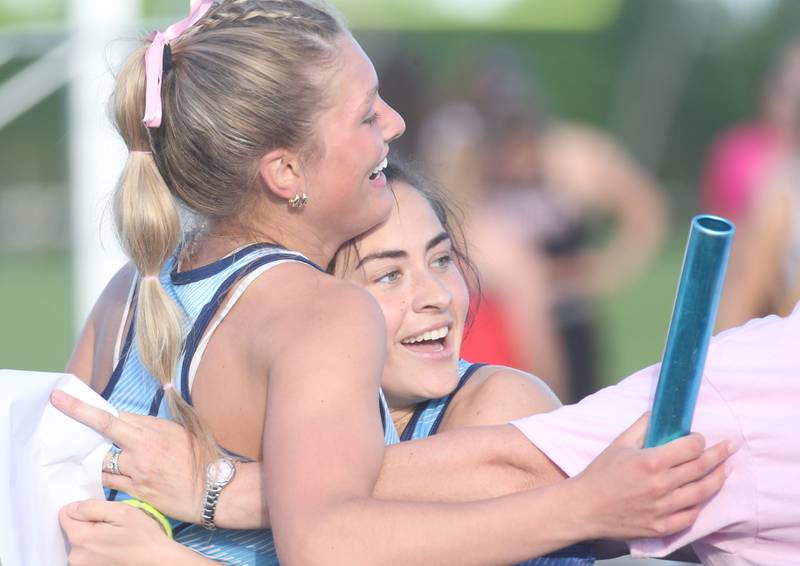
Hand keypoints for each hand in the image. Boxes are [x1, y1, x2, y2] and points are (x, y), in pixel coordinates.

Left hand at [51, 389, 203, 522]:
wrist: (213, 489)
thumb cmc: (201, 458)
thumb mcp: (182, 431)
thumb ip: (153, 425)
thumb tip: (131, 419)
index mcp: (154, 429)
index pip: (113, 416)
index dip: (87, 408)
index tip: (63, 398)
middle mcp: (142, 448)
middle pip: (103, 430)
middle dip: (79, 418)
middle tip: (59, 407)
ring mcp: (137, 471)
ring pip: (101, 460)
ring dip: (92, 454)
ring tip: (87, 451)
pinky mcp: (136, 491)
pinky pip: (109, 482)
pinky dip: (102, 475)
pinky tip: (99, 472)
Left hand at [59, 500, 184, 565]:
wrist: (157, 561)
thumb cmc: (142, 536)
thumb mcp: (122, 512)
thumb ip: (92, 507)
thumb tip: (73, 507)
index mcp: (81, 537)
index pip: (65, 513)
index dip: (82, 508)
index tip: (100, 511)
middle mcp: (75, 555)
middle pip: (72, 528)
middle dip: (88, 523)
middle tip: (112, 524)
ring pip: (80, 541)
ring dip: (93, 536)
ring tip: (114, 536)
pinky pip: (86, 552)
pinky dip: (96, 548)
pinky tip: (113, 547)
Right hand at [573, 412, 731, 539]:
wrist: (585, 508)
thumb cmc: (600, 474)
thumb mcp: (619, 444)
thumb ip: (642, 427)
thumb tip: (659, 413)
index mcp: (651, 462)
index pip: (691, 448)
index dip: (699, 441)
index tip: (699, 438)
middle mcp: (661, 486)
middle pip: (701, 468)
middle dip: (719, 454)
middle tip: (730, 447)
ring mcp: (664, 508)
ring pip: (702, 492)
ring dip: (718, 478)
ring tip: (726, 469)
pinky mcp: (662, 527)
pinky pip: (691, 515)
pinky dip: (700, 504)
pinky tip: (704, 495)